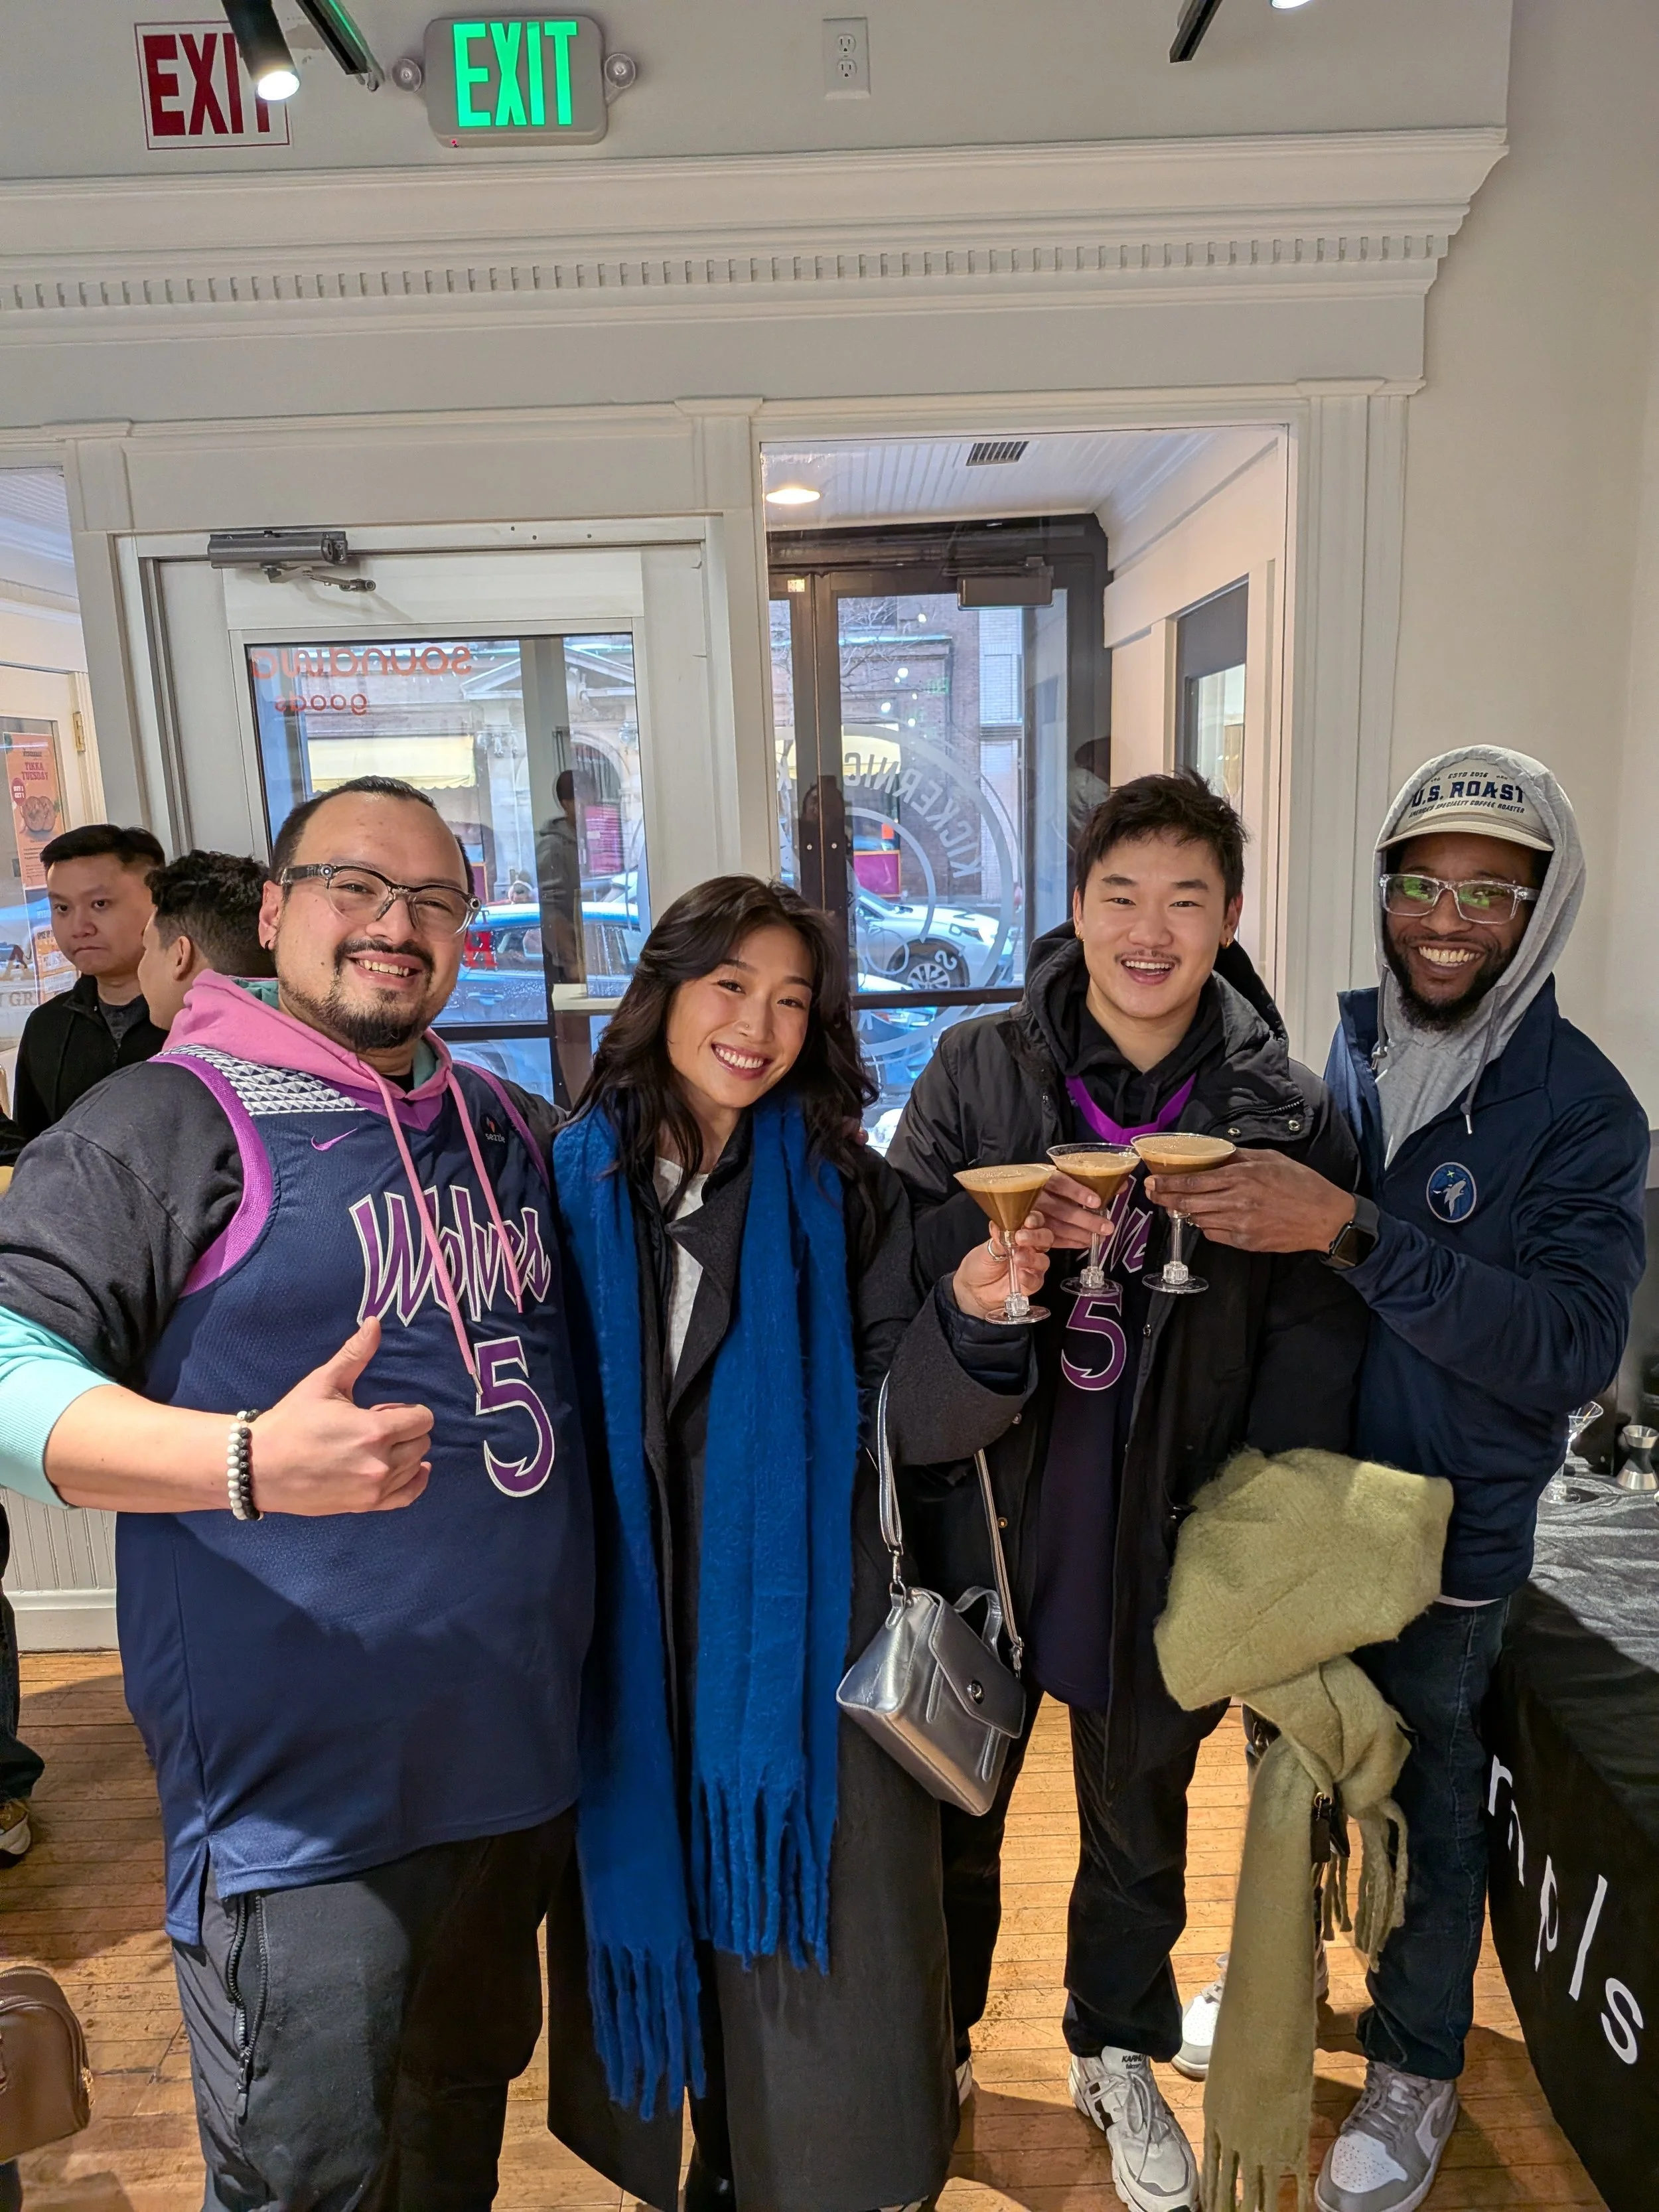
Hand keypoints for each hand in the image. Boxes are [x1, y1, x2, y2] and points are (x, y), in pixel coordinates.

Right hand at [249, 1318, 433, 1513]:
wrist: (259, 1466)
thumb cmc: (291, 1421)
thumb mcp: (323, 1383)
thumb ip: (355, 1354)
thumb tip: (376, 1322)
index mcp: (375, 1430)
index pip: (423, 1419)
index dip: (407, 1411)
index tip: (382, 1410)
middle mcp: (381, 1463)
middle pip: (422, 1443)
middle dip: (406, 1431)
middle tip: (375, 1428)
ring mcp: (374, 1489)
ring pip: (416, 1467)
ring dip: (405, 1454)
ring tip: (372, 1447)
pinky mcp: (365, 1506)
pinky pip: (408, 1496)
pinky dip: (413, 1482)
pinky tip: (405, 1470)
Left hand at [952, 1211, 1054, 1319]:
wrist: (973, 1289)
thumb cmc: (979, 1265)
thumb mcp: (985, 1250)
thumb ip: (997, 1239)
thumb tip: (1000, 1226)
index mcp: (1019, 1235)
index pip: (1034, 1223)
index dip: (1035, 1220)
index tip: (1027, 1221)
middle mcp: (1029, 1249)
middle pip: (1045, 1239)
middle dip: (1036, 1236)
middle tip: (1021, 1238)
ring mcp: (1031, 1266)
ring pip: (1043, 1260)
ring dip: (1032, 1258)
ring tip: (1017, 1259)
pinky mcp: (1031, 1284)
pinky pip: (1036, 1280)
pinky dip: (1029, 1277)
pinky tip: (1020, 1275)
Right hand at [1030, 1169, 1118, 1250]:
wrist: (1015, 1191)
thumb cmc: (1049, 1184)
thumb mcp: (1065, 1176)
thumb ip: (1090, 1180)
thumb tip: (1120, 1185)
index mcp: (1043, 1176)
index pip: (1060, 1182)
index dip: (1078, 1192)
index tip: (1097, 1202)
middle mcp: (1034, 1195)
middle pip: (1059, 1208)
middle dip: (1085, 1219)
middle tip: (1107, 1227)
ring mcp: (1029, 1213)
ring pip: (1054, 1226)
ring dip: (1079, 1233)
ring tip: (1099, 1238)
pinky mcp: (1028, 1229)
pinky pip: (1049, 1238)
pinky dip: (1068, 1242)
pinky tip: (1084, 1243)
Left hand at [1143, 1150, 1353, 1254]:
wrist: (1325, 1217)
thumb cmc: (1301, 1184)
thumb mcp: (1270, 1158)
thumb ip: (1238, 1157)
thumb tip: (1214, 1154)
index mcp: (1242, 1176)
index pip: (1192, 1182)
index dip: (1167, 1183)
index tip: (1152, 1181)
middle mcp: (1237, 1201)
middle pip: (1187, 1203)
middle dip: (1164, 1199)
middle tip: (1152, 1194)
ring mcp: (1240, 1224)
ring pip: (1198, 1220)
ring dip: (1184, 1213)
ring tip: (1178, 1204)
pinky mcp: (1245, 1242)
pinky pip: (1214, 1235)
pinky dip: (1206, 1225)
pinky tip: (1208, 1217)